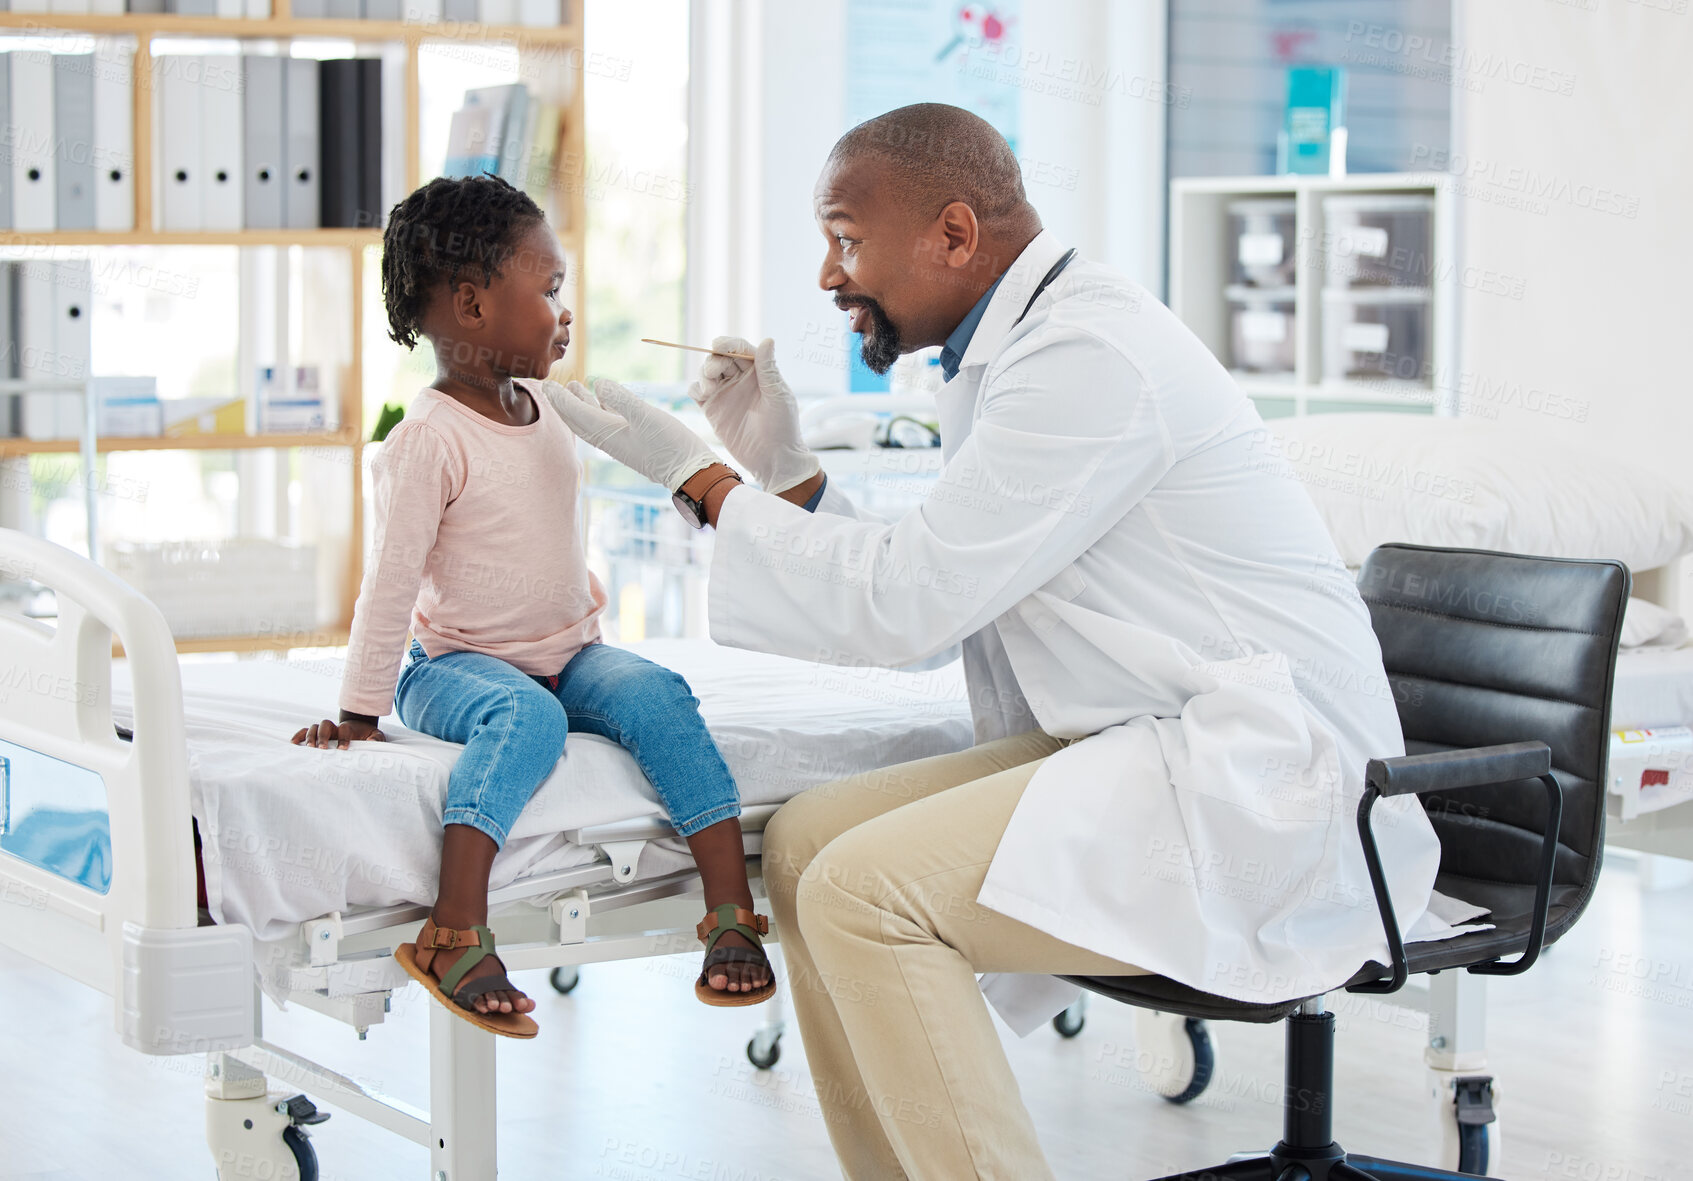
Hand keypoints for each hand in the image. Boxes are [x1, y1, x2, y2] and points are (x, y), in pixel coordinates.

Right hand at [291, 717, 384, 748]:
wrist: (359, 730)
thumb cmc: (367, 735)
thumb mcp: (376, 736)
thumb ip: (377, 738)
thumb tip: (373, 741)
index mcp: (348, 728)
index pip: (344, 729)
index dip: (343, 738)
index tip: (343, 749)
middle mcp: (334, 727)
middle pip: (325, 724)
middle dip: (323, 736)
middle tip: (324, 749)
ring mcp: (325, 730)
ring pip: (314, 727)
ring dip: (310, 737)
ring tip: (310, 748)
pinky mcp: (317, 735)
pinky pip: (305, 732)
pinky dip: (298, 736)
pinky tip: (293, 744)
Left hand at [543, 378, 719, 492]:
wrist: (691, 472)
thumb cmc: (671, 446)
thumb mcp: (646, 417)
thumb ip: (621, 399)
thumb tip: (597, 383)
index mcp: (607, 434)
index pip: (576, 414)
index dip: (560, 400)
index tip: (547, 385)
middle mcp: (610, 439)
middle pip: (579, 420)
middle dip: (564, 403)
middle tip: (551, 387)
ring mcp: (622, 441)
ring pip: (593, 420)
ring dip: (581, 404)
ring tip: (574, 387)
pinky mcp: (634, 440)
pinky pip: (608, 422)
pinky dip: (600, 408)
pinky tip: (603, 398)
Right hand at [689, 337, 821, 494]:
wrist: (773, 459)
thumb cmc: (783, 427)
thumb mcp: (778, 396)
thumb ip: (768, 369)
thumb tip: (767, 340)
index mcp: (758, 373)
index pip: (741, 350)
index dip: (729, 344)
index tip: (718, 345)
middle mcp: (740, 380)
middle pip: (720, 358)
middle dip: (713, 360)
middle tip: (714, 372)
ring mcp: (726, 394)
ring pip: (707, 373)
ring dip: (704, 374)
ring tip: (709, 388)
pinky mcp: (713, 410)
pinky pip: (697, 392)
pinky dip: (695, 388)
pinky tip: (702, 395)